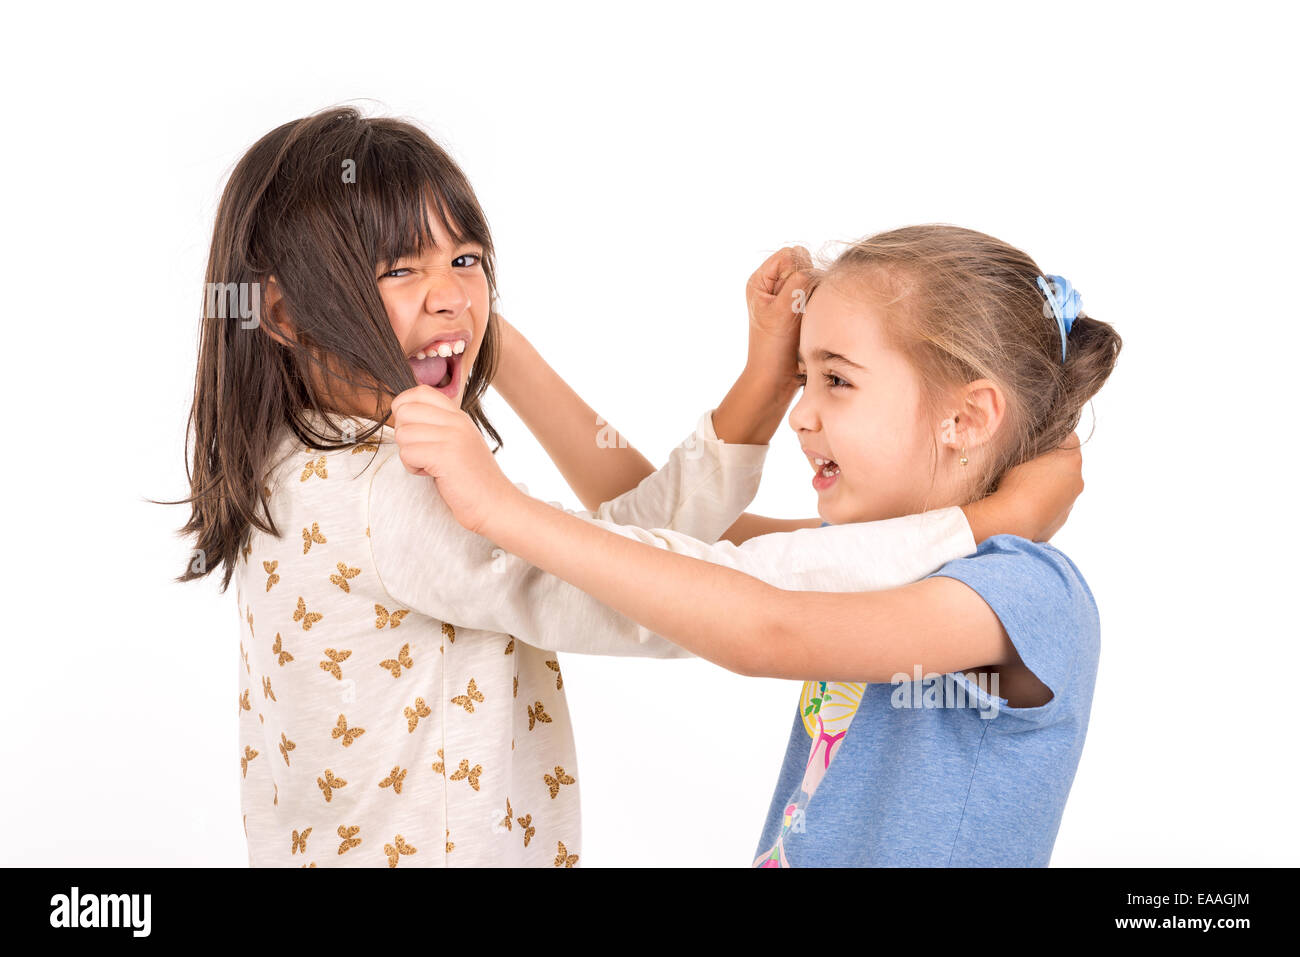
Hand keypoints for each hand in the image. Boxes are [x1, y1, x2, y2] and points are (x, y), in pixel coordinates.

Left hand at [390, 384, 523, 535]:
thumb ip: (437, 427)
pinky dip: (413, 468)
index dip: (405, 410)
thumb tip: (401, 415)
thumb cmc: (472, 481)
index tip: (416, 433)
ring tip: (430, 466)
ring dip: (409, 455)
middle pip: (404, 410)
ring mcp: (453, 436)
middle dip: (404, 435)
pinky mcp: (445, 455)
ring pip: (402, 433)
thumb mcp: (458, 443)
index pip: (419, 392)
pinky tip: (431, 475)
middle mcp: (456, 421)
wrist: (496, 506)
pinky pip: (407, 453)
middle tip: (422, 452)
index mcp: (459, 416)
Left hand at [744, 246, 813, 384]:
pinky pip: (817, 293)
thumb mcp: (782, 311)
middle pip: (802, 263)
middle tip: (799, 308)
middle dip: (808, 281)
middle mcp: (772, 285)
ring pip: (812, 278)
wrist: (777, 377)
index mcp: (760, 281)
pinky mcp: (799, 307)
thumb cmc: (773, 346)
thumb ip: (796, 283)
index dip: (798, 269)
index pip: (788, 255)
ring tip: (804, 317)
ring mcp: (786, 296)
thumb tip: (812, 268)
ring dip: (814, 294)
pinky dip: (818, 303)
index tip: (794, 296)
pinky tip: (810, 320)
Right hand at [963, 434, 1083, 542]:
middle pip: (1065, 463)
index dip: (1050, 436)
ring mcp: (1071, 502)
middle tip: (1024, 464)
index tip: (1033, 440)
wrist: (1013, 521)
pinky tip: (1023, 503)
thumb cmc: (1015, 482)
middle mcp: (1077, 480)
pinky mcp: (1061, 520)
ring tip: (1021, 487)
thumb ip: (1036, 443)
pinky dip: (1042, 501)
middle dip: (1048, 461)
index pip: (1067, 437)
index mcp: (1072, 459)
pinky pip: (1052, 504)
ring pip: (1060, 485)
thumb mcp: (1021, 451)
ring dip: (1045, 483)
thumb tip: (1037, 439)